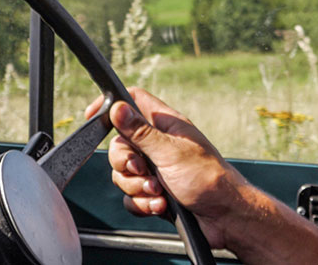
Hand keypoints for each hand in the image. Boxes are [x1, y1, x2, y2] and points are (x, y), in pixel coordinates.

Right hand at [84, 88, 247, 249]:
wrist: (224, 216)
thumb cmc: (209, 178)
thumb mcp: (171, 152)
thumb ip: (141, 132)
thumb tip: (117, 108)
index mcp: (165, 125)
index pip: (132, 102)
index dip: (112, 106)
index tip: (92, 116)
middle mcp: (158, 145)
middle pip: (119, 145)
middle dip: (127, 163)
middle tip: (144, 169)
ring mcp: (156, 169)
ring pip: (123, 175)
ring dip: (138, 187)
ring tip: (159, 191)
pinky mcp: (155, 193)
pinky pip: (131, 196)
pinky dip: (143, 203)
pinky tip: (161, 205)